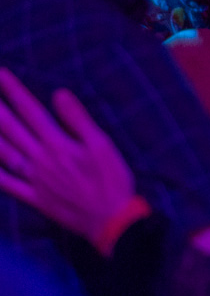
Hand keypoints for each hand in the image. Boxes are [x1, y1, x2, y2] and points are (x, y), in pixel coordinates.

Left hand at [0, 69, 137, 247]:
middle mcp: (40, 159)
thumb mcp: (102, 145)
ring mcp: (34, 180)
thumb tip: (58, 94)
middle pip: (12, 130)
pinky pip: (7, 185)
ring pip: (4, 155)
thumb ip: (78, 119)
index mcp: (58, 144)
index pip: (31, 112)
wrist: (110, 220)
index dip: (14, 92)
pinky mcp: (35, 198)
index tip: (1, 75)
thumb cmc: (112, 180)